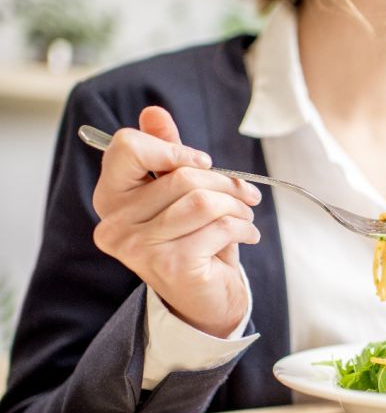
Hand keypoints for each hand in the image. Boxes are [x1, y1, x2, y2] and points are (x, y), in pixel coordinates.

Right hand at [91, 106, 262, 337]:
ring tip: (246, 215)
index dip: (173, 148)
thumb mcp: (179, 193)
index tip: (204, 162)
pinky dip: (243, 228)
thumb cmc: (192, 241)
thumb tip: (154, 111)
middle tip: (245, 194)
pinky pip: (219, 227)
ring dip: (237, 205)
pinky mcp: (172, 265)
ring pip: (202, 200)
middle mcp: (115, 223)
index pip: (128, 147)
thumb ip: (166, 152)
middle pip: (180, 175)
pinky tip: (248, 235)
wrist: (204, 301)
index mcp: (110, 197)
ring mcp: (140, 247)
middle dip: (225, 181)